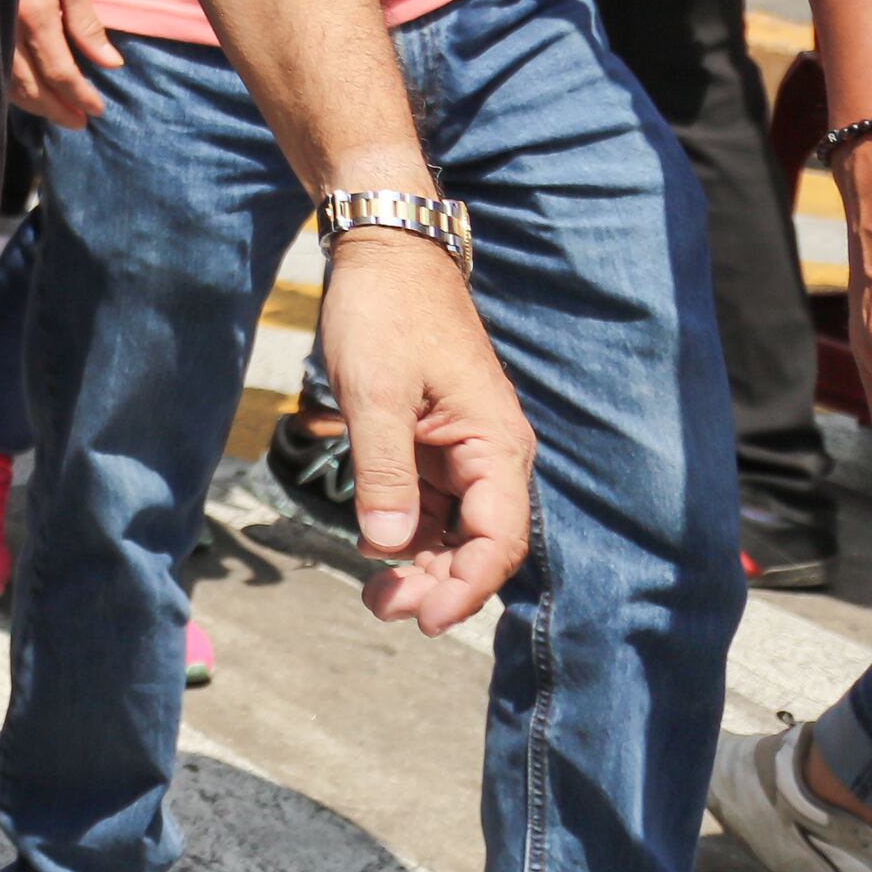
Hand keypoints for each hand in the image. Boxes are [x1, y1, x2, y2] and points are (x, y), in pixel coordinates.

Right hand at [9, 0, 123, 127]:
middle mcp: (4, 31)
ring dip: (36, 106)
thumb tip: (110, 64)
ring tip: (59, 113)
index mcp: (33, 16)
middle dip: (58, 109)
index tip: (96, 110)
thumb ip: (86, 24)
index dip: (80, 96)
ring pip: (9, 86)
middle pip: (33, 87)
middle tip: (80, 122)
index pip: (60, 72)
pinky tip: (28, 95)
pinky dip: (13, 92)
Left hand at [307, 228, 533, 632]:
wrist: (382, 253)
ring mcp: (460, 452)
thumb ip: (384, 469)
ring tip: (373, 595)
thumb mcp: (375, 391)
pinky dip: (402, 532)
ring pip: (450, 530)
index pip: (498, 538)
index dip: (466, 586)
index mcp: (495, 445)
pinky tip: (372, 549)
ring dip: (418, 565)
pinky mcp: (430, 445)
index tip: (426, 618)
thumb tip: (388, 545)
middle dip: (437, 582)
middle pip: (477, 544)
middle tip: (382, 607)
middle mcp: (488, 455)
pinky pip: (425, 505)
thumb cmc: (385, 313)